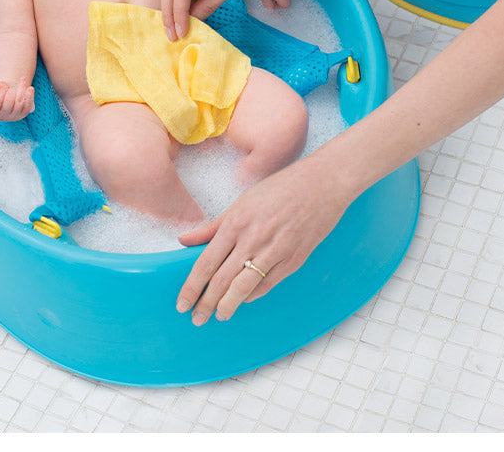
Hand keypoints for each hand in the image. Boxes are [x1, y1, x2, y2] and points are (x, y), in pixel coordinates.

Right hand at [0, 77, 34, 120]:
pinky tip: (30, 88)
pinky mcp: (23, 114)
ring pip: (19, 104)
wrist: (9, 95)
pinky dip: (29, 97)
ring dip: (22, 90)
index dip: (0, 93)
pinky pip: (27, 106)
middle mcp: (2, 116)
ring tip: (22, 80)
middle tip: (10, 85)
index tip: (3, 87)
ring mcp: (14, 116)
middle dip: (12, 90)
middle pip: (8, 103)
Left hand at [176, 157, 350, 324]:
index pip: (205, 263)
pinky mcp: (294, 260)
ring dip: (228, 306)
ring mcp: (274, 251)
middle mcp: (252, 239)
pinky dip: (252, 295)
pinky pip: (268, 284)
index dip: (191, 287)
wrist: (322, 185)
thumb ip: (212, 226)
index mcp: (236, 223)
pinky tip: (243, 300)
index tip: (182, 302)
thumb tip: (184, 240)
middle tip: (196, 318)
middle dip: (206, 303)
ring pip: (244, 288)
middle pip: (221, 280)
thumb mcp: (241, 202)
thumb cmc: (280, 188)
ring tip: (219, 316)